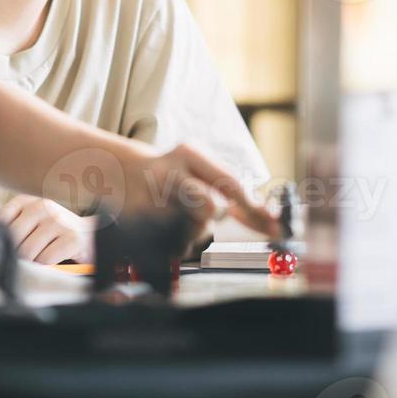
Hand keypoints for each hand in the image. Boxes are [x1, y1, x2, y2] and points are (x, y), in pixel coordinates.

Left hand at [0, 194, 95, 264]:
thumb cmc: (52, 233)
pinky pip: (45, 260)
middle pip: (12, 240)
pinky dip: (45, 267)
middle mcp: (41, 206)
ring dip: (31, 263)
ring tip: (39, 260)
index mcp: (27, 200)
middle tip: (22, 262)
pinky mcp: (71, 238)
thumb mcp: (29, 223)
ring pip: (27, 252)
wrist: (91, 236)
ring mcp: (57, 221)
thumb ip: (5, 228)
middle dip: (14, 256)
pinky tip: (52, 262)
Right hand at [120, 143, 279, 240]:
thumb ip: (229, 188)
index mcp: (190, 153)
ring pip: (194, 230)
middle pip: (211, 208)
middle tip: (212, 213)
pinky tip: (166, 223)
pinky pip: (175, 244)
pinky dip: (178, 241)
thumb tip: (269, 213)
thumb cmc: (174, 173)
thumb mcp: (198, 168)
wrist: (122, 173)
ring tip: (179, 213)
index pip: (230, 183)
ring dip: (196, 230)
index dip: (254, 207)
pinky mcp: (139, 220)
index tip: (274, 225)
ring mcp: (151, 197)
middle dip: (217, 217)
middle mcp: (170, 172)